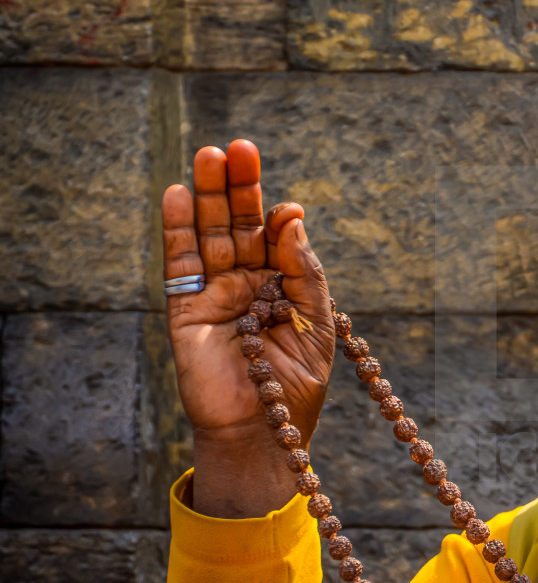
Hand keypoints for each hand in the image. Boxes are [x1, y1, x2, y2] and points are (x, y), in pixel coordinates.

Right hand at [161, 140, 334, 516]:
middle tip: (239, 147)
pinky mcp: (186, 309)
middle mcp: (246, 281)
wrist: (263, 434)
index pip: (275, 234)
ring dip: (206, 195)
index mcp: (281, 283)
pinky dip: (177, 230)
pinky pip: (181, 265)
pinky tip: (178, 195)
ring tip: (209, 156)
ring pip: (208, 234)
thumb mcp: (316, 325)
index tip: (286, 207)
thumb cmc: (295, 386)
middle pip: (238, 223)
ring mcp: (214, 293)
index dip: (277, 215)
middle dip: (237, 187)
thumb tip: (292, 218)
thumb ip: (304, 271)